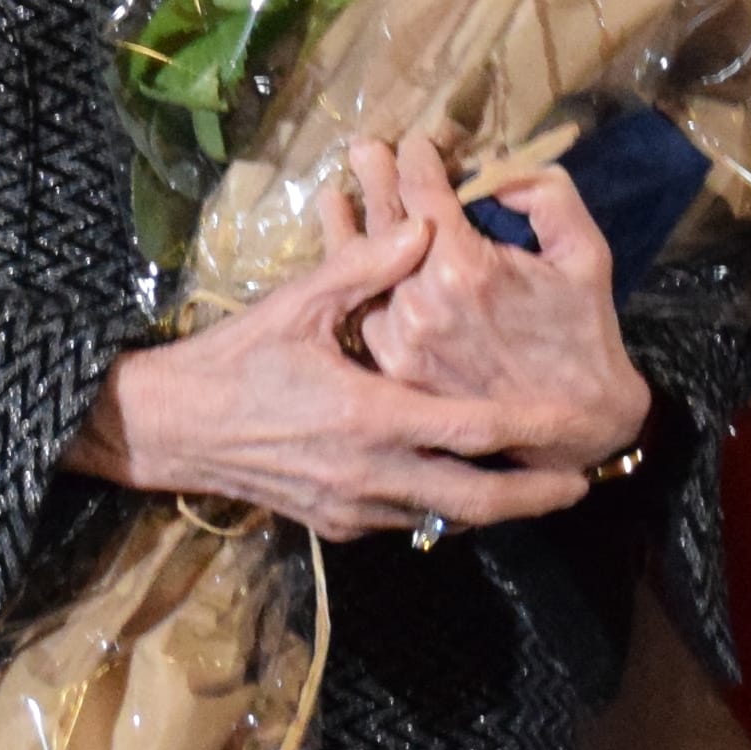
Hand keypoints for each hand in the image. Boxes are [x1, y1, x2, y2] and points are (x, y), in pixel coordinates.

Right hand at [68, 165, 599, 545]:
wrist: (171, 428)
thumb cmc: (236, 358)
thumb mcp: (297, 303)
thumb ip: (366, 267)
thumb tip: (424, 224)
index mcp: (369, 416)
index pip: (472, 430)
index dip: (531, 431)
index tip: (576, 429)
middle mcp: (370, 474)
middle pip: (474, 499)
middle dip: (532, 497)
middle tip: (579, 486)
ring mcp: (353, 508)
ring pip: (443, 517)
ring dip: (490, 505)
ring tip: (533, 486)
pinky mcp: (336, 525)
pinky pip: (407, 521)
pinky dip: (442, 508)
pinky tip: (460, 485)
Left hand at [345, 135, 649, 471]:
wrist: (576, 426)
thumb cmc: (584, 334)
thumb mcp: (584, 253)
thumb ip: (546, 197)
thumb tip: (497, 169)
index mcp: (463, 267)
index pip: (423, 193)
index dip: (417, 159)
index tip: (414, 142)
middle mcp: (420, 302)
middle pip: (386, 227)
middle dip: (377, 181)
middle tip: (363, 150)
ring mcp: (400, 340)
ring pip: (366, 272)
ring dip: (353, 230)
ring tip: (336, 198)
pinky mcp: (394, 371)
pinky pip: (364, 315)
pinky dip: (355, 284)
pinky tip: (346, 261)